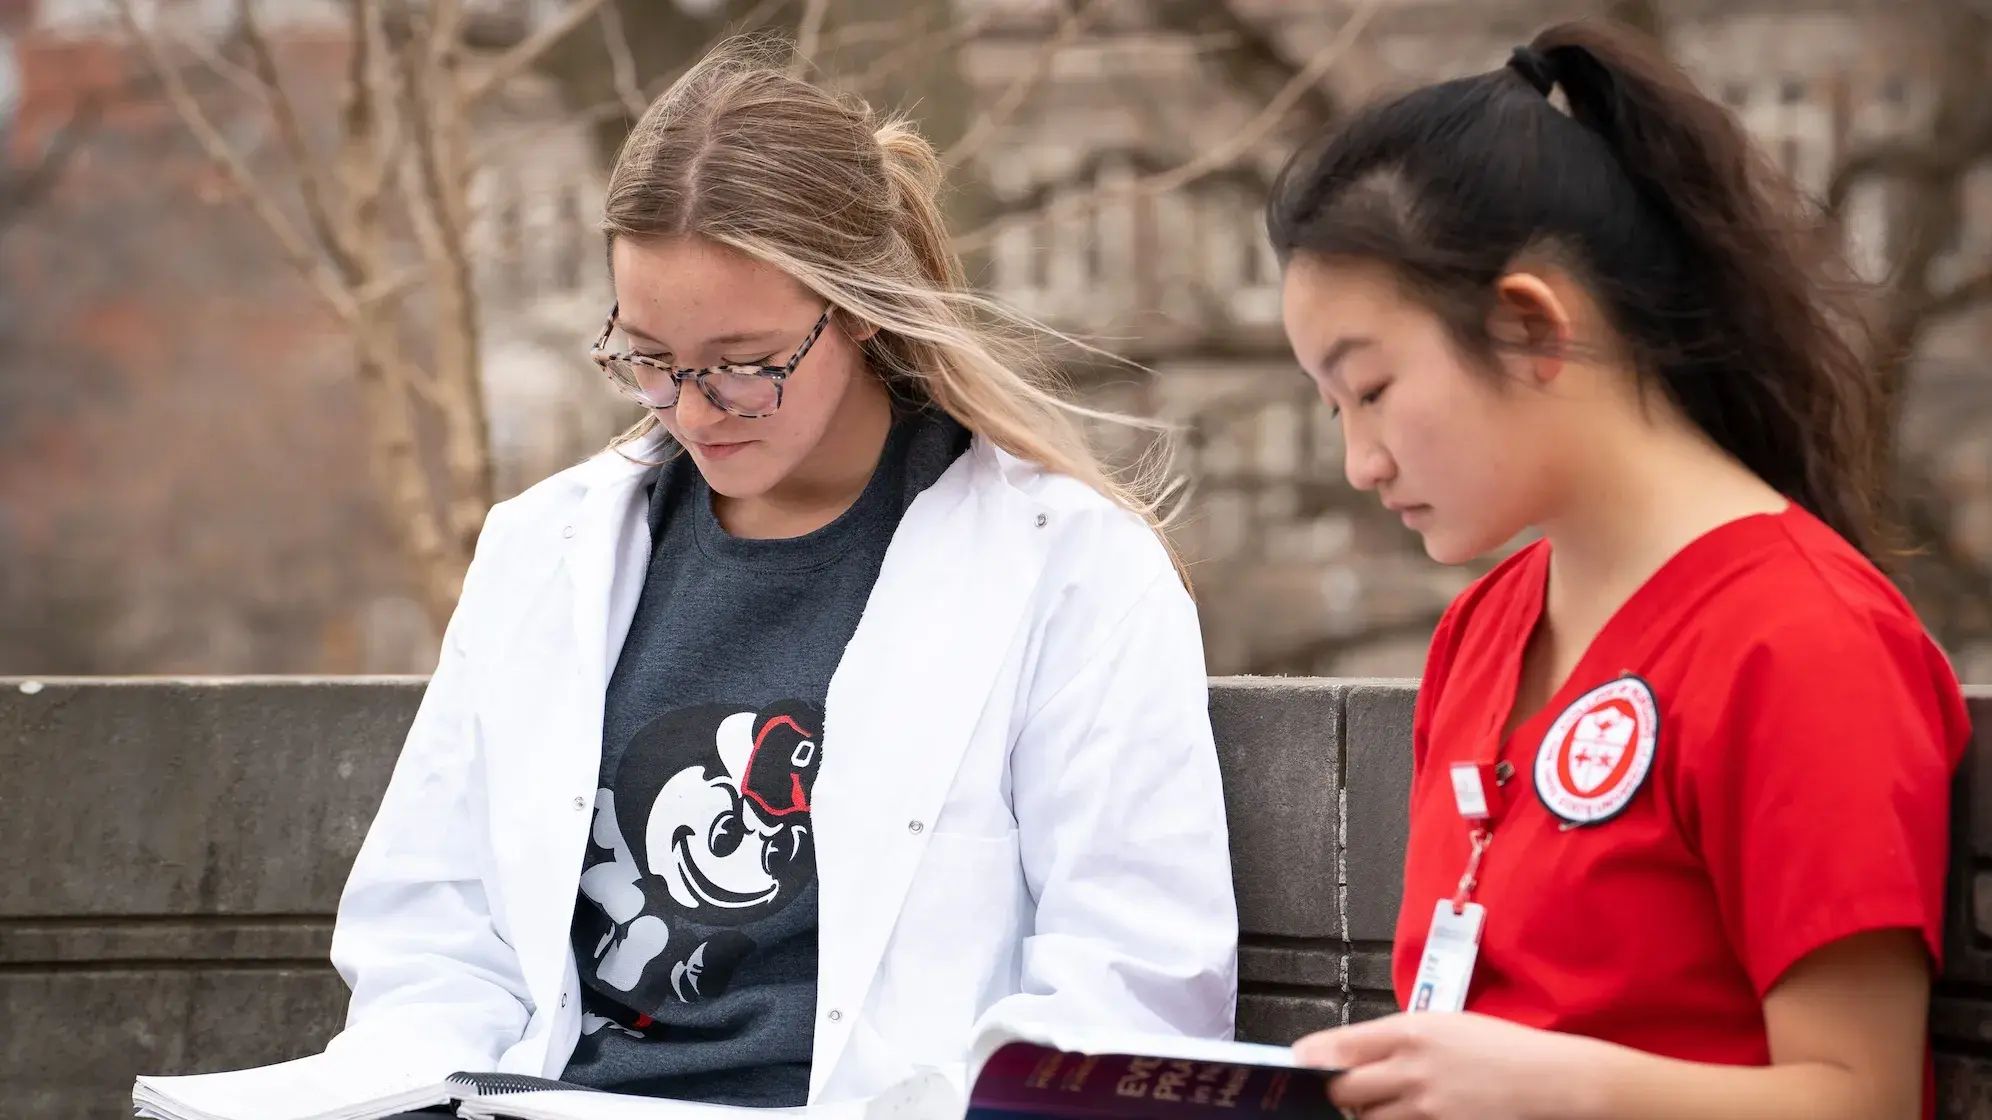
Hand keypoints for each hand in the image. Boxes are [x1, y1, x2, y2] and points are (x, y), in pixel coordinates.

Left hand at [1292, 1012, 1609, 1119]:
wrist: (1553, 1081)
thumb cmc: (1502, 1049)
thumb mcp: (1444, 1025)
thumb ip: (1393, 1038)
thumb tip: (1344, 1052)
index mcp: (1412, 1031)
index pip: (1339, 1047)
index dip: (1311, 1060)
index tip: (1297, 1065)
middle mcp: (1413, 1069)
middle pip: (1343, 1091)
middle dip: (1334, 1094)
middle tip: (1338, 1092)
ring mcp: (1428, 1108)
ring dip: (1363, 1116)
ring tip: (1374, 1106)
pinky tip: (1400, 1118)